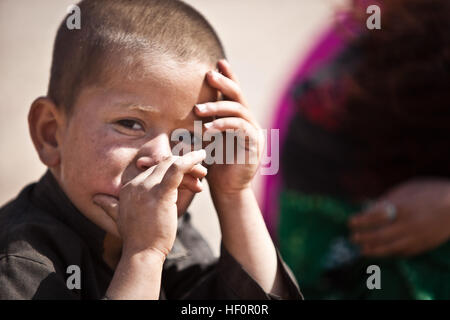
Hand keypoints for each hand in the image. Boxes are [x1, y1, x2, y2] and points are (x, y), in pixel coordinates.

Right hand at [93, 150, 206, 257]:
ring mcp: (148, 188)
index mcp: (129, 187)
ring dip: (190, 166)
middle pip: (164, 165)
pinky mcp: (161, 193)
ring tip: (202, 172)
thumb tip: (96, 198)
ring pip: (172, 165)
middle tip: (199, 175)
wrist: (141, 253)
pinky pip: (177, 169)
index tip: (186, 181)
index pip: (153, 169)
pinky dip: (190, 160)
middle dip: (183, 167)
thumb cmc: (136, 238)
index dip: (170, 172)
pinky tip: (200, 155)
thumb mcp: (120, 217)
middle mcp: (137, 184)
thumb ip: (110, 205)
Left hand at [195, 59, 263, 195]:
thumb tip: (188, 104)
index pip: (233, 93)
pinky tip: (208, 128)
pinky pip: (240, 127)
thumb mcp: (206, 138)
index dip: (228, 77)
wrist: (227, 188)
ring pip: (238, 110)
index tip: (217, 62)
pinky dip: (224, 125)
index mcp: (237, 117)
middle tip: (209, 74)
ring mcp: (253, 131)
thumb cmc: (214, 163)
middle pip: (238, 96)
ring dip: (217, 107)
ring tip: (198, 110)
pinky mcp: (254, 143)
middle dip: (224, 83)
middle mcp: (248, 121)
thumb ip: (204, 121)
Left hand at [348, 179, 449, 256]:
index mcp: (402, 207)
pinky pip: (403, 253)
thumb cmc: (430, 192)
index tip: (350, 222)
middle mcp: (408, 224)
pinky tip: (381, 252)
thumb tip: (367, 205)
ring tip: (362, 250)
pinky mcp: (423, 245)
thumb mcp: (407, 188)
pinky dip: (390, 253)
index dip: (360, 221)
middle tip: (352, 237)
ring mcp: (416, 237)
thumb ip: (387, 198)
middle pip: (379, 235)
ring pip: (390, 248)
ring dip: (373, 250)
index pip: (374, 217)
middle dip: (363, 237)